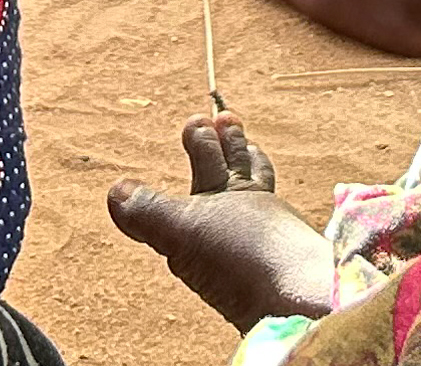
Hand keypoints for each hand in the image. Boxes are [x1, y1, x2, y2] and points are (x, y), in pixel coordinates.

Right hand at [106, 113, 335, 332]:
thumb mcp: (185, 232)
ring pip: (265, 194)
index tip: (199, 119)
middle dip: (232, 143)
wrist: (304, 301)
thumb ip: (151, 212)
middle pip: (244, 166)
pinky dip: (270, 221)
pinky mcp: (284, 267)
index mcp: (231, 190)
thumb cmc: (244, 258)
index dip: (203, 138)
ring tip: (254, 158)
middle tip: (228, 119)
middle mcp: (256, 207)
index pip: (212, 155)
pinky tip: (270, 229)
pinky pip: (277, 232)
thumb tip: (116, 190)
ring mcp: (275, 235)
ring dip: (254, 172)